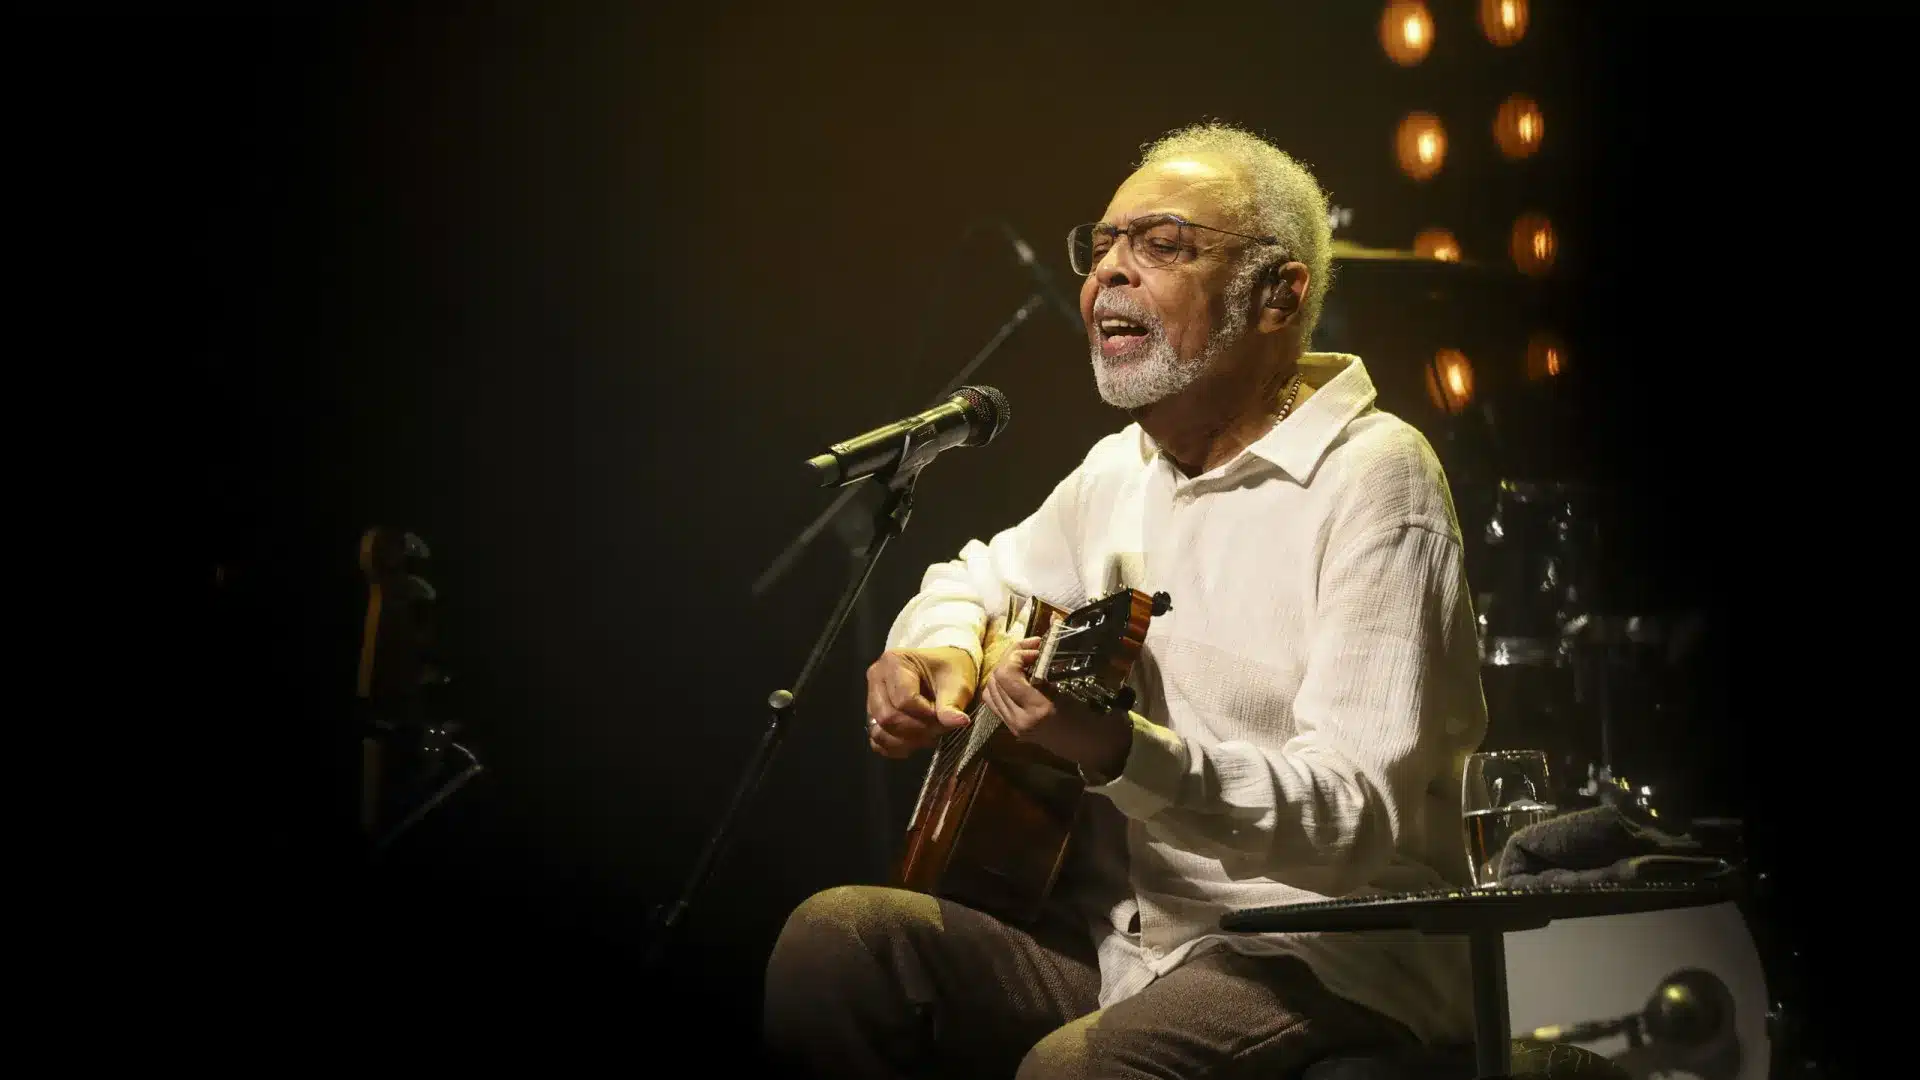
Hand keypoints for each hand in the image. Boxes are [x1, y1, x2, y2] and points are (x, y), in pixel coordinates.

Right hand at [865, 646, 976, 758]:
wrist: (946, 671)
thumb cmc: (951, 671)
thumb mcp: (957, 683)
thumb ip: (952, 704)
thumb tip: (959, 721)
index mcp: (894, 661)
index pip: (904, 700)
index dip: (927, 715)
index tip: (945, 717)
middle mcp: (876, 677)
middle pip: (888, 717)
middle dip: (917, 730)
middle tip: (939, 729)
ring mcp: (871, 697)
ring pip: (880, 731)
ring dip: (907, 741)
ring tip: (929, 736)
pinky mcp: (873, 716)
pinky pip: (877, 740)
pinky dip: (896, 747)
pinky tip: (915, 742)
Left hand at [978, 638, 1132, 776]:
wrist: (1098, 750)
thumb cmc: (1096, 718)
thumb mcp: (1078, 689)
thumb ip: (1051, 668)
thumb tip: (1040, 642)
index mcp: (1038, 709)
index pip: (1006, 674)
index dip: (1016, 654)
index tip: (1037, 649)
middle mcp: (1020, 719)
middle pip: (995, 679)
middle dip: (1010, 658)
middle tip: (1031, 650)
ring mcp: (1015, 727)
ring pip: (991, 690)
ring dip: (1004, 670)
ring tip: (1025, 661)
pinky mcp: (1014, 729)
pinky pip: (994, 703)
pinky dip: (1000, 686)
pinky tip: (1018, 679)